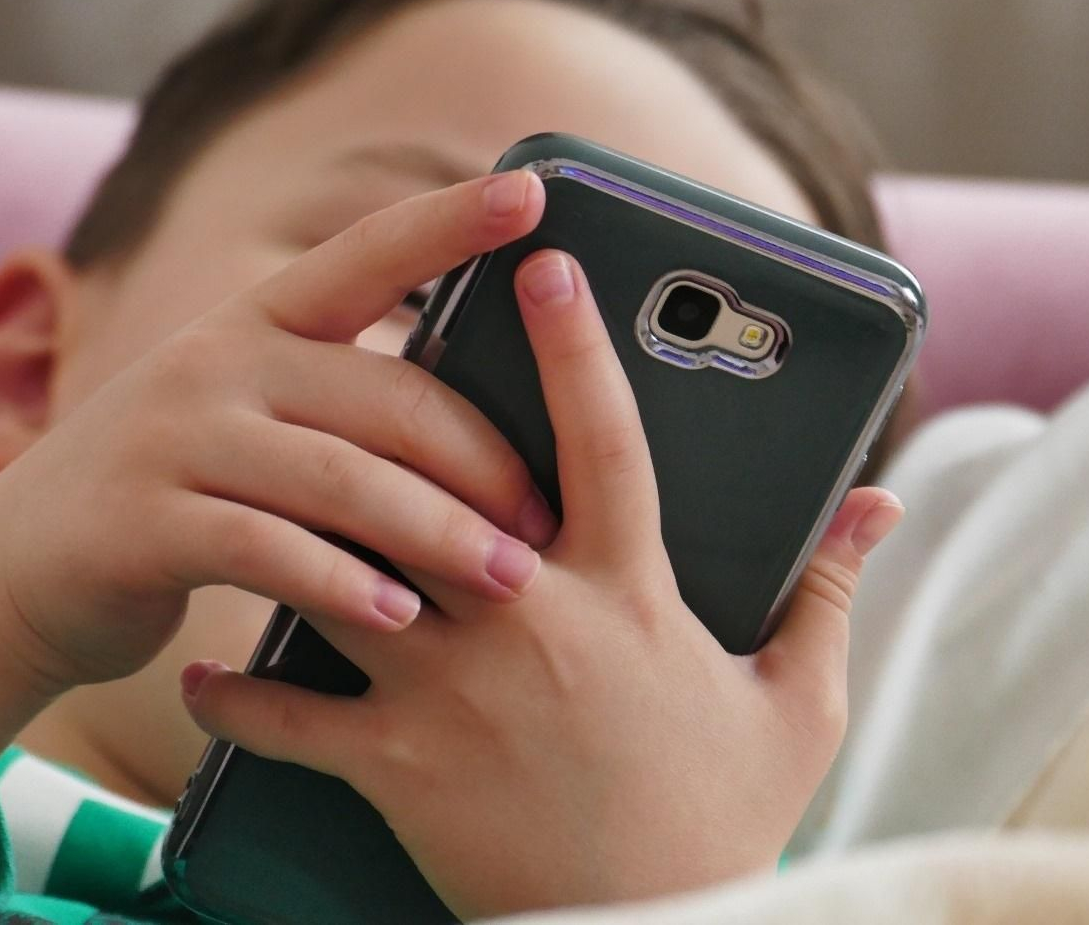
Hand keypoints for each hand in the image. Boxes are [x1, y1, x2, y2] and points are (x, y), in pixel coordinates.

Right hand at [0, 171, 552, 810]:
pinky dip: (342, 584)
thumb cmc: (184, 491)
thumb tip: (495, 420)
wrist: (17, 569)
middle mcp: (218, 359)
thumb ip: (345, 403)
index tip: (535, 191)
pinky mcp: (142, 523)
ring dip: (438, 534)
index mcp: (259, 320)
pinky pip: (268, 551)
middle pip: (387, 397)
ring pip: (341, 479)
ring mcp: (175, 437)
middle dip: (484, 461)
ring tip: (510, 578)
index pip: (368, 253)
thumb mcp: (252, 417)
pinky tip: (399, 617)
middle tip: (547, 521)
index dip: (452, 220)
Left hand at [182, 250, 905, 918]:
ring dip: (302, 534)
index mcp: (628, 594)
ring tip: (267, 500)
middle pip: (438, 483)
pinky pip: (290, 717)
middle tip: (364, 362)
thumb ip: (830, 592)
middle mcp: (529, 621)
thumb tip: (880, 505)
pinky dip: (239, 697)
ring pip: (346, 573)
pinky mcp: (396, 766)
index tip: (545, 264)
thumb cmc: (724, 823)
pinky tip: (208, 671)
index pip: (604, 440)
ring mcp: (451, 691)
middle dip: (401, 416)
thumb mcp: (801, 705)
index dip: (577, 344)